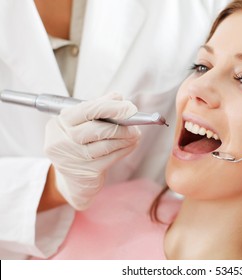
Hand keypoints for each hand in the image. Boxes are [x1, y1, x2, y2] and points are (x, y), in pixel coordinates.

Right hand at [44, 93, 140, 209]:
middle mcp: (61, 141)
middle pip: (97, 129)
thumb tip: (117, 97)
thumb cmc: (79, 145)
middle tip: (135, 125)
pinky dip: (124, 149)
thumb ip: (97, 108)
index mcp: (59, 123)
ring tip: (135, 134)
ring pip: (106, 145)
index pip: (87, 110)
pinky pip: (111, 157)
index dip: (111, 107)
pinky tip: (131, 144)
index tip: (130, 108)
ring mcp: (73, 158)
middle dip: (121, 126)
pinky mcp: (86, 172)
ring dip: (126, 138)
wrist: (73, 180)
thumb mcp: (81, 124)